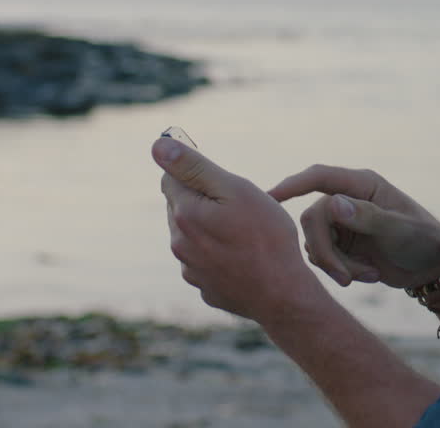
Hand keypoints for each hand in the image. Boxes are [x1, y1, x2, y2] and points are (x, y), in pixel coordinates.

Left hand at [153, 138, 321, 321]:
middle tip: (239, 207)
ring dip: (210, 228)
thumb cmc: (266, 236)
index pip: (171, 178)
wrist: (282, 293)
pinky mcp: (205, 287)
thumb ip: (195, 167)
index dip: (196, 172)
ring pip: (192, 236)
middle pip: (181, 207)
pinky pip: (205, 261)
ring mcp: (191, 269)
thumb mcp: (236, 190)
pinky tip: (243, 257)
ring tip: (244, 234)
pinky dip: (219, 254)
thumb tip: (158, 145)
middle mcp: (180, 243)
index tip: (221, 179)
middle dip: (202, 201)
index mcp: (185, 214)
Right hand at [269, 166, 439, 289]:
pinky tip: (367, 276)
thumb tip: (333, 204)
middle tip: (346, 279)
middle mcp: (348, 200)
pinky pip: (322, 257)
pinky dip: (341, 271)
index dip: (293, 185)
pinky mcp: (340, 244)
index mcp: (363, 185)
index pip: (320, 177)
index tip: (269, 198)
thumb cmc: (424, 240)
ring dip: (337, 266)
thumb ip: (368, 217)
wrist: (432, 267)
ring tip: (368, 275)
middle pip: (312, 219)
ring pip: (314, 242)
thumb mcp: (400, 231)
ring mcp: (342, 223)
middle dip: (325, 252)